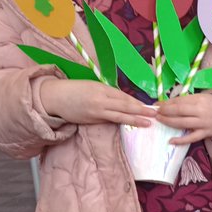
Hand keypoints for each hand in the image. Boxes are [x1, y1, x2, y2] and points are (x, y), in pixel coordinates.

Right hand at [39, 78, 153, 126]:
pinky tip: (130, 124)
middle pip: (124, 106)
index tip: (150, 106)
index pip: (123, 96)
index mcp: (102, 88)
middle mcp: (101, 99)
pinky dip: (121, 122)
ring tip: (147, 123)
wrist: (56, 97)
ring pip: (119, 115)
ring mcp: (96, 111)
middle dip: (141, 110)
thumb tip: (124, 101)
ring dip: (134, 120)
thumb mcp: (93, 86)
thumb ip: (108, 93)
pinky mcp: (91, 120)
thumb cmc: (75, 90)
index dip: (137, 102)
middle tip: (155, 114)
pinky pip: (109, 121)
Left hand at [156, 93, 211, 143]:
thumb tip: (166, 103)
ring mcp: (203, 123)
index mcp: (199, 99)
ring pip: (182, 123)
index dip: (166, 103)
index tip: (157, 105)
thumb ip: (186, 101)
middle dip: (165, 112)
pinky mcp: (206, 133)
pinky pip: (191, 138)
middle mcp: (201, 111)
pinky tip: (171, 141)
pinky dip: (181, 140)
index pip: (179, 101)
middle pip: (179, 111)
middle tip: (156, 113)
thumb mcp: (201, 98)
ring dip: (168, 122)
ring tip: (160, 120)